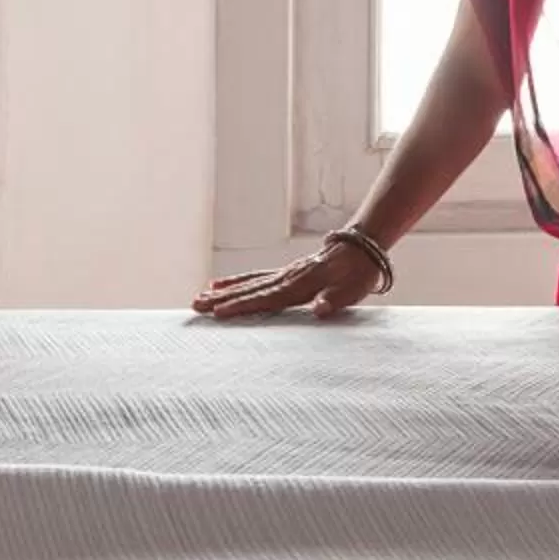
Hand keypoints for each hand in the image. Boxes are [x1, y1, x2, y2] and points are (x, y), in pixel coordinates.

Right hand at [190, 244, 383, 321]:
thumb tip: (319, 310)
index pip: (265, 298)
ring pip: (248, 282)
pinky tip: (221, 284)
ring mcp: (284, 273)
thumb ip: (333, 301)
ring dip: (224, 290)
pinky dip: (237, 281)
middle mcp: (287, 277)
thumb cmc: (357, 275)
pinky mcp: (285, 272)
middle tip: (196, 305)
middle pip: (249, 289)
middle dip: (222, 299)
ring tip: (200, 295)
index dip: (242, 306)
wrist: (362, 248)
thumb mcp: (351, 292)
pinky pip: (256, 277)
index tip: (219, 311)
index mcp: (300, 285)